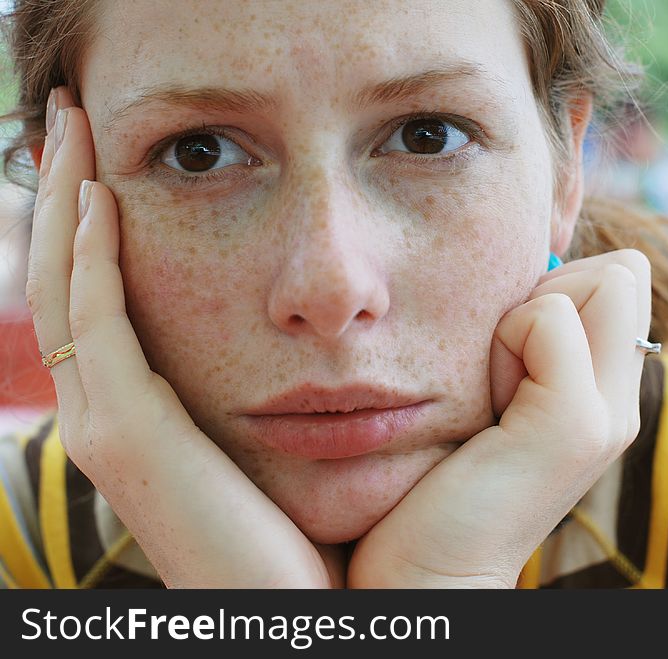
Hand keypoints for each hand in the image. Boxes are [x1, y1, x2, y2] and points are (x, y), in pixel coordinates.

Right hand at [28, 88, 340, 587]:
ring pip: (66, 287)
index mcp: (138, 411)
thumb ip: (260, 381)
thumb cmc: (304, 530)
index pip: (96, 296)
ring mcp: (105, 424)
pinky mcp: (127, 433)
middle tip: (75, 118)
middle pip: (65, 277)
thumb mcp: (272, 438)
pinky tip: (106, 196)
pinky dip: (92, 255)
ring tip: (76, 129)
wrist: (302, 617)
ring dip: (68, 203)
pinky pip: (96, 321)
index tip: (109, 158)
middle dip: (66, 193)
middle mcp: (106, 412)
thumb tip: (299, 327)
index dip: (90, 224)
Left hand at [348, 250, 650, 586]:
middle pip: (622, 271)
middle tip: (503, 369)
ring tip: (494, 390)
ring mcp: (608, 415)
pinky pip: (549, 320)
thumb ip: (530, 337)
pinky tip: (487, 405)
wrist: (428, 569)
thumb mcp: (497, 388)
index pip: (624, 276)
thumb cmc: (441, 470)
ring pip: (601, 283)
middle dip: (550, 295)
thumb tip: (537, 267)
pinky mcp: (574, 426)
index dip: (561, 288)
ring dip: (524, 320)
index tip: (511, 352)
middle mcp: (622, 400)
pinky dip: (506, 343)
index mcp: (607, 389)